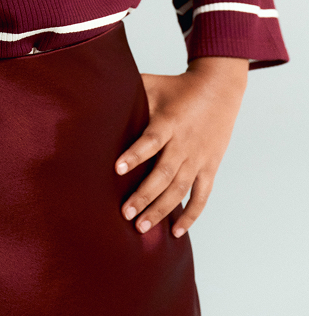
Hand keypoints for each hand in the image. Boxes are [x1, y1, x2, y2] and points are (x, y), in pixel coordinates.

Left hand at [115, 56, 247, 237]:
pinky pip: (202, 196)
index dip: (135, 155)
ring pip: (180, 190)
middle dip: (144, 195)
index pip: (151, 140)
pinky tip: (176, 231)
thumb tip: (96, 94)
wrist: (219, 88)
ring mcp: (199, 158)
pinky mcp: (210, 167)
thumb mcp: (152, 84)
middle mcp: (184, 143)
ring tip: (141, 227)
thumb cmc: (177, 87)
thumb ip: (129, 93)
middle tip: (125, 213)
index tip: (117, 169)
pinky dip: (192, 215)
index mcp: (169, 122)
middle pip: (164, 173)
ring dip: (161, 210)